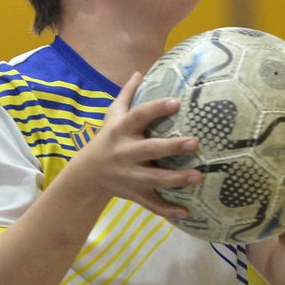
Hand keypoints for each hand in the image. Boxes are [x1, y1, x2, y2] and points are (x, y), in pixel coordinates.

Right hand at [67, 72, 203, 218]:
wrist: (86, 175)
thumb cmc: (105, 139)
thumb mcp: (111, 116)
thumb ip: (126, 95)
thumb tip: (139, 72)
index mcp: (120, 131)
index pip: (138, 116)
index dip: (156, 109)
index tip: (176, 102)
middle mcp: (124, 153)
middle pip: (149, 149)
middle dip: (171, 148)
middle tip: (195, 143)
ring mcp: (129, 175)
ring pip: (154, 179)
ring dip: (176, 179)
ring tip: (198, 176)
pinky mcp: (134, 193)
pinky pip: (151, 204)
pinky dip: (167, 210)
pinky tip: (186, 212)